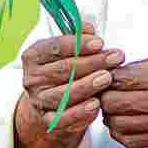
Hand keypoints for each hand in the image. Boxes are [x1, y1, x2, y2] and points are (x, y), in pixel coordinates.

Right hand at [13, 30, 123, 147]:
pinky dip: (79, 113)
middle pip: (63, 69)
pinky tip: (96, 104)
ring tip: (107, 78)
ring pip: (63, 94)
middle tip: (115, 58)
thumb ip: (77, 36)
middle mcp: (32, 78)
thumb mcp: (67, 50)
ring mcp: (39, 100)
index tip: (100, 42)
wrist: (50, 102)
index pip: (55, 47)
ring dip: (88, 85)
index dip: (78, 44)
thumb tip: (88, 27)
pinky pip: (63, 119)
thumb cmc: (64, 69)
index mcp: (33, 56)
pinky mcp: (47, 120)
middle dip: (92, 62)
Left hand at [100, 49, 147, 147]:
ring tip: (115, 109)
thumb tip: (118, 70)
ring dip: (110, 116)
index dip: (103, 77)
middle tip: (105, 93)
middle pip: (109, 103)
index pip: (113, 78)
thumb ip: (142, 65)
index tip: (104, 76)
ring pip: (116, 125)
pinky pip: (130, 142)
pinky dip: (121, 133)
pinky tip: (125, 124)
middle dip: (102, 97)